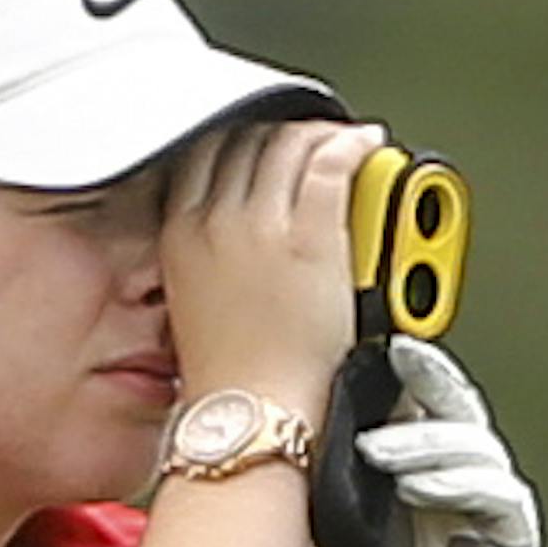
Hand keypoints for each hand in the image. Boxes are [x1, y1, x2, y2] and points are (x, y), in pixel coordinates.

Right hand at [161, 118, 387, 423]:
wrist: (252, 415)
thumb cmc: (226, 380)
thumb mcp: (193, 305)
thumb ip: (208, 258)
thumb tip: (238, 239)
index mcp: (179, 237)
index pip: (205, 153)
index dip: (240, 135)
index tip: (264, 140)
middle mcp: (215, 222)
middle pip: (248, 141)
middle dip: (283, 131)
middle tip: (311, 139)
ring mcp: (263, 227)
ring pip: (291, 144)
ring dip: (321, 134)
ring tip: (346, 143)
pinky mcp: (312, 238)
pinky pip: (334, 164)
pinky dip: (356, 146)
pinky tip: (368, 147)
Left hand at [309, 336, 541, 546]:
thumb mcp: (326, 527)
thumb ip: (317, 474)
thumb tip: (267, 421)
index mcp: (413, 464)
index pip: (412, 398)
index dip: (396, 364)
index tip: (365, 336)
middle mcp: (455, 477)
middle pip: (451, 408)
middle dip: (423, 378)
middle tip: (389, 360)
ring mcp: (487, 508)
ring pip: (473, 448)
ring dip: (426, 441)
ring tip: (379, 446)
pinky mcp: (510, 546)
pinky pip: (496, 501)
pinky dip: (460, 486)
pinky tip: (421, 485)